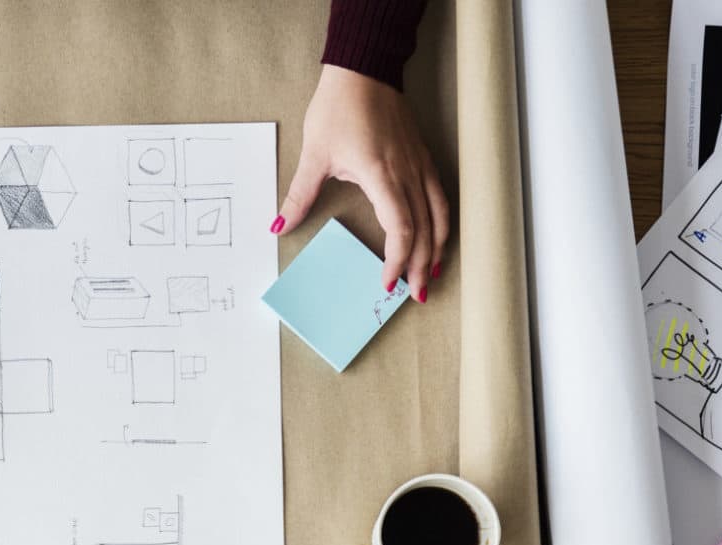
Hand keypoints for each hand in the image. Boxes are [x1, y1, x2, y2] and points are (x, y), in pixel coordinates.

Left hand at [277, 64, 451, 301]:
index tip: (386, 284)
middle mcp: (407, 173)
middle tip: (413, 296)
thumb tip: (280, 226)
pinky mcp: (423, 158)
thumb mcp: (314, 154)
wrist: (363, 71)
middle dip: (419, 267)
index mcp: (381, 175)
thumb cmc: (338, 108)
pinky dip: (441, 223)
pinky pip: (440, 198)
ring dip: (436, 249)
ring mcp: (419, 165)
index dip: (397, 260)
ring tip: (430, 277)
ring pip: (438, 216)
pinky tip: (438, 239)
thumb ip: (299, 195)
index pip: (401, 228)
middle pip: (424, 230)